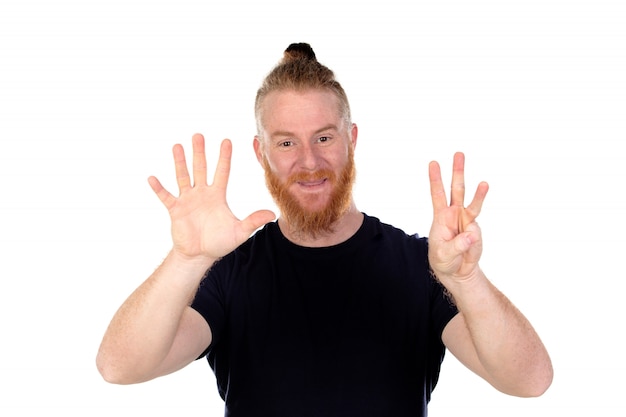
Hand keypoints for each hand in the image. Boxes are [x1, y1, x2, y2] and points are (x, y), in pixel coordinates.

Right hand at [148, 134, 275, 260]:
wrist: (199, 255)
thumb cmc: (219, 242)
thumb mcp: (239, 232)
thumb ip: (253, 221)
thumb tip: (272, 214)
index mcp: (217, 195)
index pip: (222, 172)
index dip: (224, 157)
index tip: (226, 140)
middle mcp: (202, 193)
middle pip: (201, 168)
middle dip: (200, 152)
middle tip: (198, 135)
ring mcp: (187, 200)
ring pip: (183, 177)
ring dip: (180, 162)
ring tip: (177, 146)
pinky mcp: (175, 210)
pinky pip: (165, 196)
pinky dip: (159, 188)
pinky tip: (152, 178)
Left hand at [427, 152, 488, 282]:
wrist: (456, 271)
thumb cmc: (444, 260)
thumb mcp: (444, 255)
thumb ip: (457, 245)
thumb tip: (472, 232)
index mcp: (441, 217)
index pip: (437, 194)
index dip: (435, 179)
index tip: (433, 162)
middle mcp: (454, 214)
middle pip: (457, 189)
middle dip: (457, 172)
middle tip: (459, 153)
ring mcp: (467, 221)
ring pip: (473, 202)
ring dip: (479, 192)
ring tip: (484, 183)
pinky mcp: (477, 231)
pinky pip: (477, 229)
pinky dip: (475, 235)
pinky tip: (470, 241)